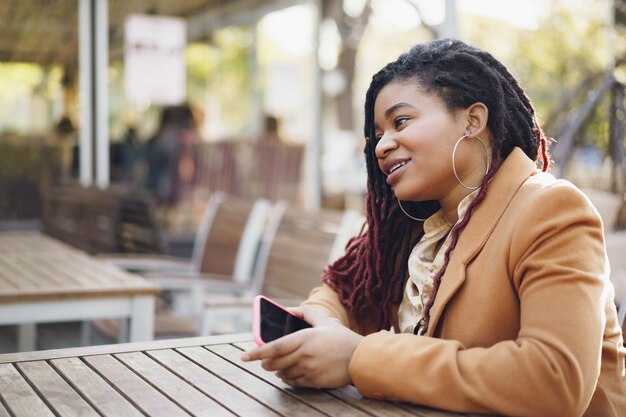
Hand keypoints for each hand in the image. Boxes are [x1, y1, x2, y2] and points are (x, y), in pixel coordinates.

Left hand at [241, 306, 362, 388]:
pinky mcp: (314, 382)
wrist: (360, 359)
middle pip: (274, 363)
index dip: (256, 352)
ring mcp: (308, 370)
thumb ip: (306, 313)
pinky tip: (291, 373)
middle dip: (265, 363)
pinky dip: (288, 378)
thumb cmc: (342, 338)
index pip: (273, 348)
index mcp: (304, 338)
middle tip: (264, 361)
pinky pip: (293, 382)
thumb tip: (289, 310)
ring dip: (277, 370)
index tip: (244, 357)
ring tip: (280, 366)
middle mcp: (304, 355)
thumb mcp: (325, 321)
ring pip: (282, 374)